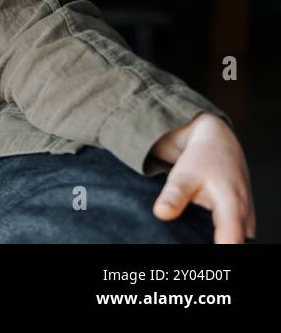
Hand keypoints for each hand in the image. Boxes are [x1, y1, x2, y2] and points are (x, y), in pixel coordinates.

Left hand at [151, 112, 255, 242]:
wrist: (218, 140)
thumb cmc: (202, 157)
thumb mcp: (183, 173)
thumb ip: (174, 195)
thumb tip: (161, 214)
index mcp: (232, 206)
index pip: (231, 243)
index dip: (222, 253)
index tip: (206, 266)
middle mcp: (244, 216)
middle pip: (234, 246)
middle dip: (217, 251)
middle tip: (187, 247)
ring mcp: (245, 219)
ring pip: (234, 242)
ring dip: (217, 245)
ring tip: (188, 245)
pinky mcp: (240, 220)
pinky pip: (232, 237)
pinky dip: (219, 239)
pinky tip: (194, 241)